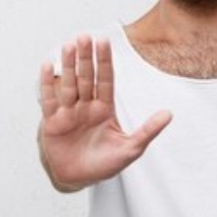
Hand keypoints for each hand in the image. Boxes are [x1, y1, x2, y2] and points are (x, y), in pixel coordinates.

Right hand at [38, 35, 171, 191]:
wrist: (78, 179)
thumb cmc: (104, 164)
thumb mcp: (131, 149)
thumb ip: (148, 131)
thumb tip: (169, 114)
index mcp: (104, 109)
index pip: (105, 80)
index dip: (104, 61)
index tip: (104, 41)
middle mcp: (86, 107)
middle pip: (87, 77)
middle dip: (86, 58)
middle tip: (85, 36)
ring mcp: (69, 113)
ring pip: (69, 84)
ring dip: (68, 65)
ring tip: (68, 45)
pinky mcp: (52, 122)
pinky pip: (50, 100)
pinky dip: (48, 84)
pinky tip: (48, 66)